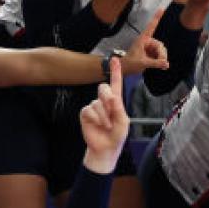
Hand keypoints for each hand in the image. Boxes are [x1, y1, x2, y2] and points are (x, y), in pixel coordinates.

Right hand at [81, 56, 129, 173]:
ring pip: (97, 103)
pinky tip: (98, 125)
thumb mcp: (123, 122)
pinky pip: (89, 110)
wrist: (105, 148)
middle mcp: (104, 101)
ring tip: (107, 126)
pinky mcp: (85, 113)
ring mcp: (94, 107)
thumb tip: (112, 97)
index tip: (115, 59)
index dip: (115, 71)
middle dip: (107, 96)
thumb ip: (118, 109)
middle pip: (103, 88)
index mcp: (116, 102)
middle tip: (112, 107)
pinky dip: (95, 118)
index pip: (116, 84)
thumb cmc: (116, 135)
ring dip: (104, 116)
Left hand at [124, 8, 167, 74]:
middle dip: (162, 54)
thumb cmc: (130, 63)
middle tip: (162, 63)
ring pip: (161, 50)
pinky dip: (161, 60)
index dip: (157, 17)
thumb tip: (166, 63)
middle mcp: (147, 41)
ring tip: (160, 66)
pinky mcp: (150, 53)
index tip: (161, 8)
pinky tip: (160, 66)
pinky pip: (159, 54)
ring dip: (161, 58)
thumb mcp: (143, 63)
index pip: (151, 27)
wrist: (125, 69)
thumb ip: (155, 63)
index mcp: (143, 40)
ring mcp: (149, 47)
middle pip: (160, 45)